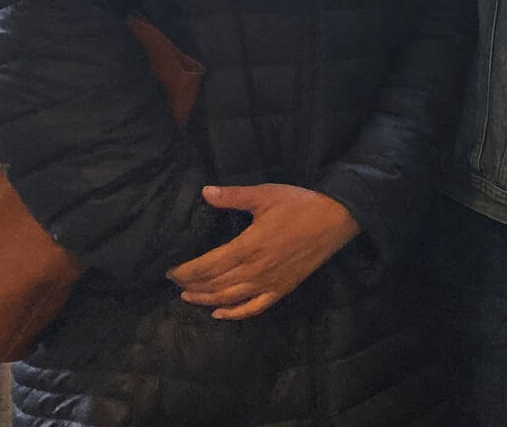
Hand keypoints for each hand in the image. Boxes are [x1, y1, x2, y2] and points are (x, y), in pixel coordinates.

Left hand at [166, 184, 360, 319]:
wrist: (337, 219)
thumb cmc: (301, 204)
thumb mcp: (267, 194)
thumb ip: (234, 196)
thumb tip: (205, 192)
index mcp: (248, 246)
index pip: (206, 266)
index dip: (185, 271)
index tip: (169, 271)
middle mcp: (255, 270)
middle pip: (214, 284)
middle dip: (191, 285)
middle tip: (175, 283)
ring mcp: (269, 283)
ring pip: (228, 299)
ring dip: (205, 300)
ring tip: (188, 297)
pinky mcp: (282, 289)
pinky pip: (254, 308)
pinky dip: (234, 314)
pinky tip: (220, 313)